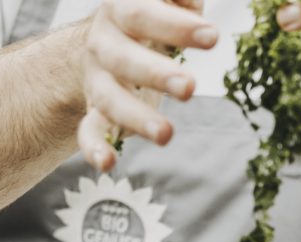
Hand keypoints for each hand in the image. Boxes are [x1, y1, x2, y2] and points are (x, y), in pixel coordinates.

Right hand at [78, 0, 218, 170]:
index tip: (212, 37)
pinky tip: (107, 165)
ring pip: (109, 99)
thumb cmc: (152, 14)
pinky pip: (89, 131)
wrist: (106, 39)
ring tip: (166, 135)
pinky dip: (94, 148)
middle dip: (156, 74)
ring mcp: (97, 79)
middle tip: (189, 88)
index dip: (176, 26)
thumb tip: (193, 2)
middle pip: (124, 59)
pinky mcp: (95, 110)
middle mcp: (103, 44)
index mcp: (120, 9)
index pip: (143, 13)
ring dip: (135, 118)